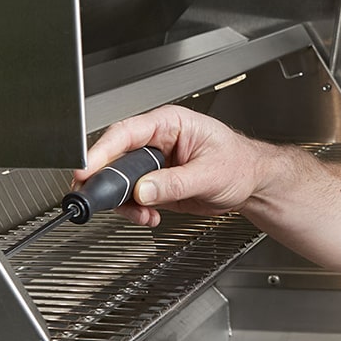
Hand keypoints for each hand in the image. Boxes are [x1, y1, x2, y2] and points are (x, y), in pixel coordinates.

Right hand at [73, 105, 264, 226]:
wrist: (252, 183)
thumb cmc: (240, 164)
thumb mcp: (210, 173)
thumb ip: (174, 183)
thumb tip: (143, 190)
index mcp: (169, 124)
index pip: (126, 133)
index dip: (102, 151)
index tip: (88, 169)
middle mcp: (156, 142)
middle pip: (115, 157)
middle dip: (107, 182)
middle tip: (101, 199)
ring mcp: (153, 164)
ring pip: (119, 181)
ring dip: (123, 202)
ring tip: (143, 215)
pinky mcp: (154, 184)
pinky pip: (131, 197)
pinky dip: (135, 211)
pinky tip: (150, 217)